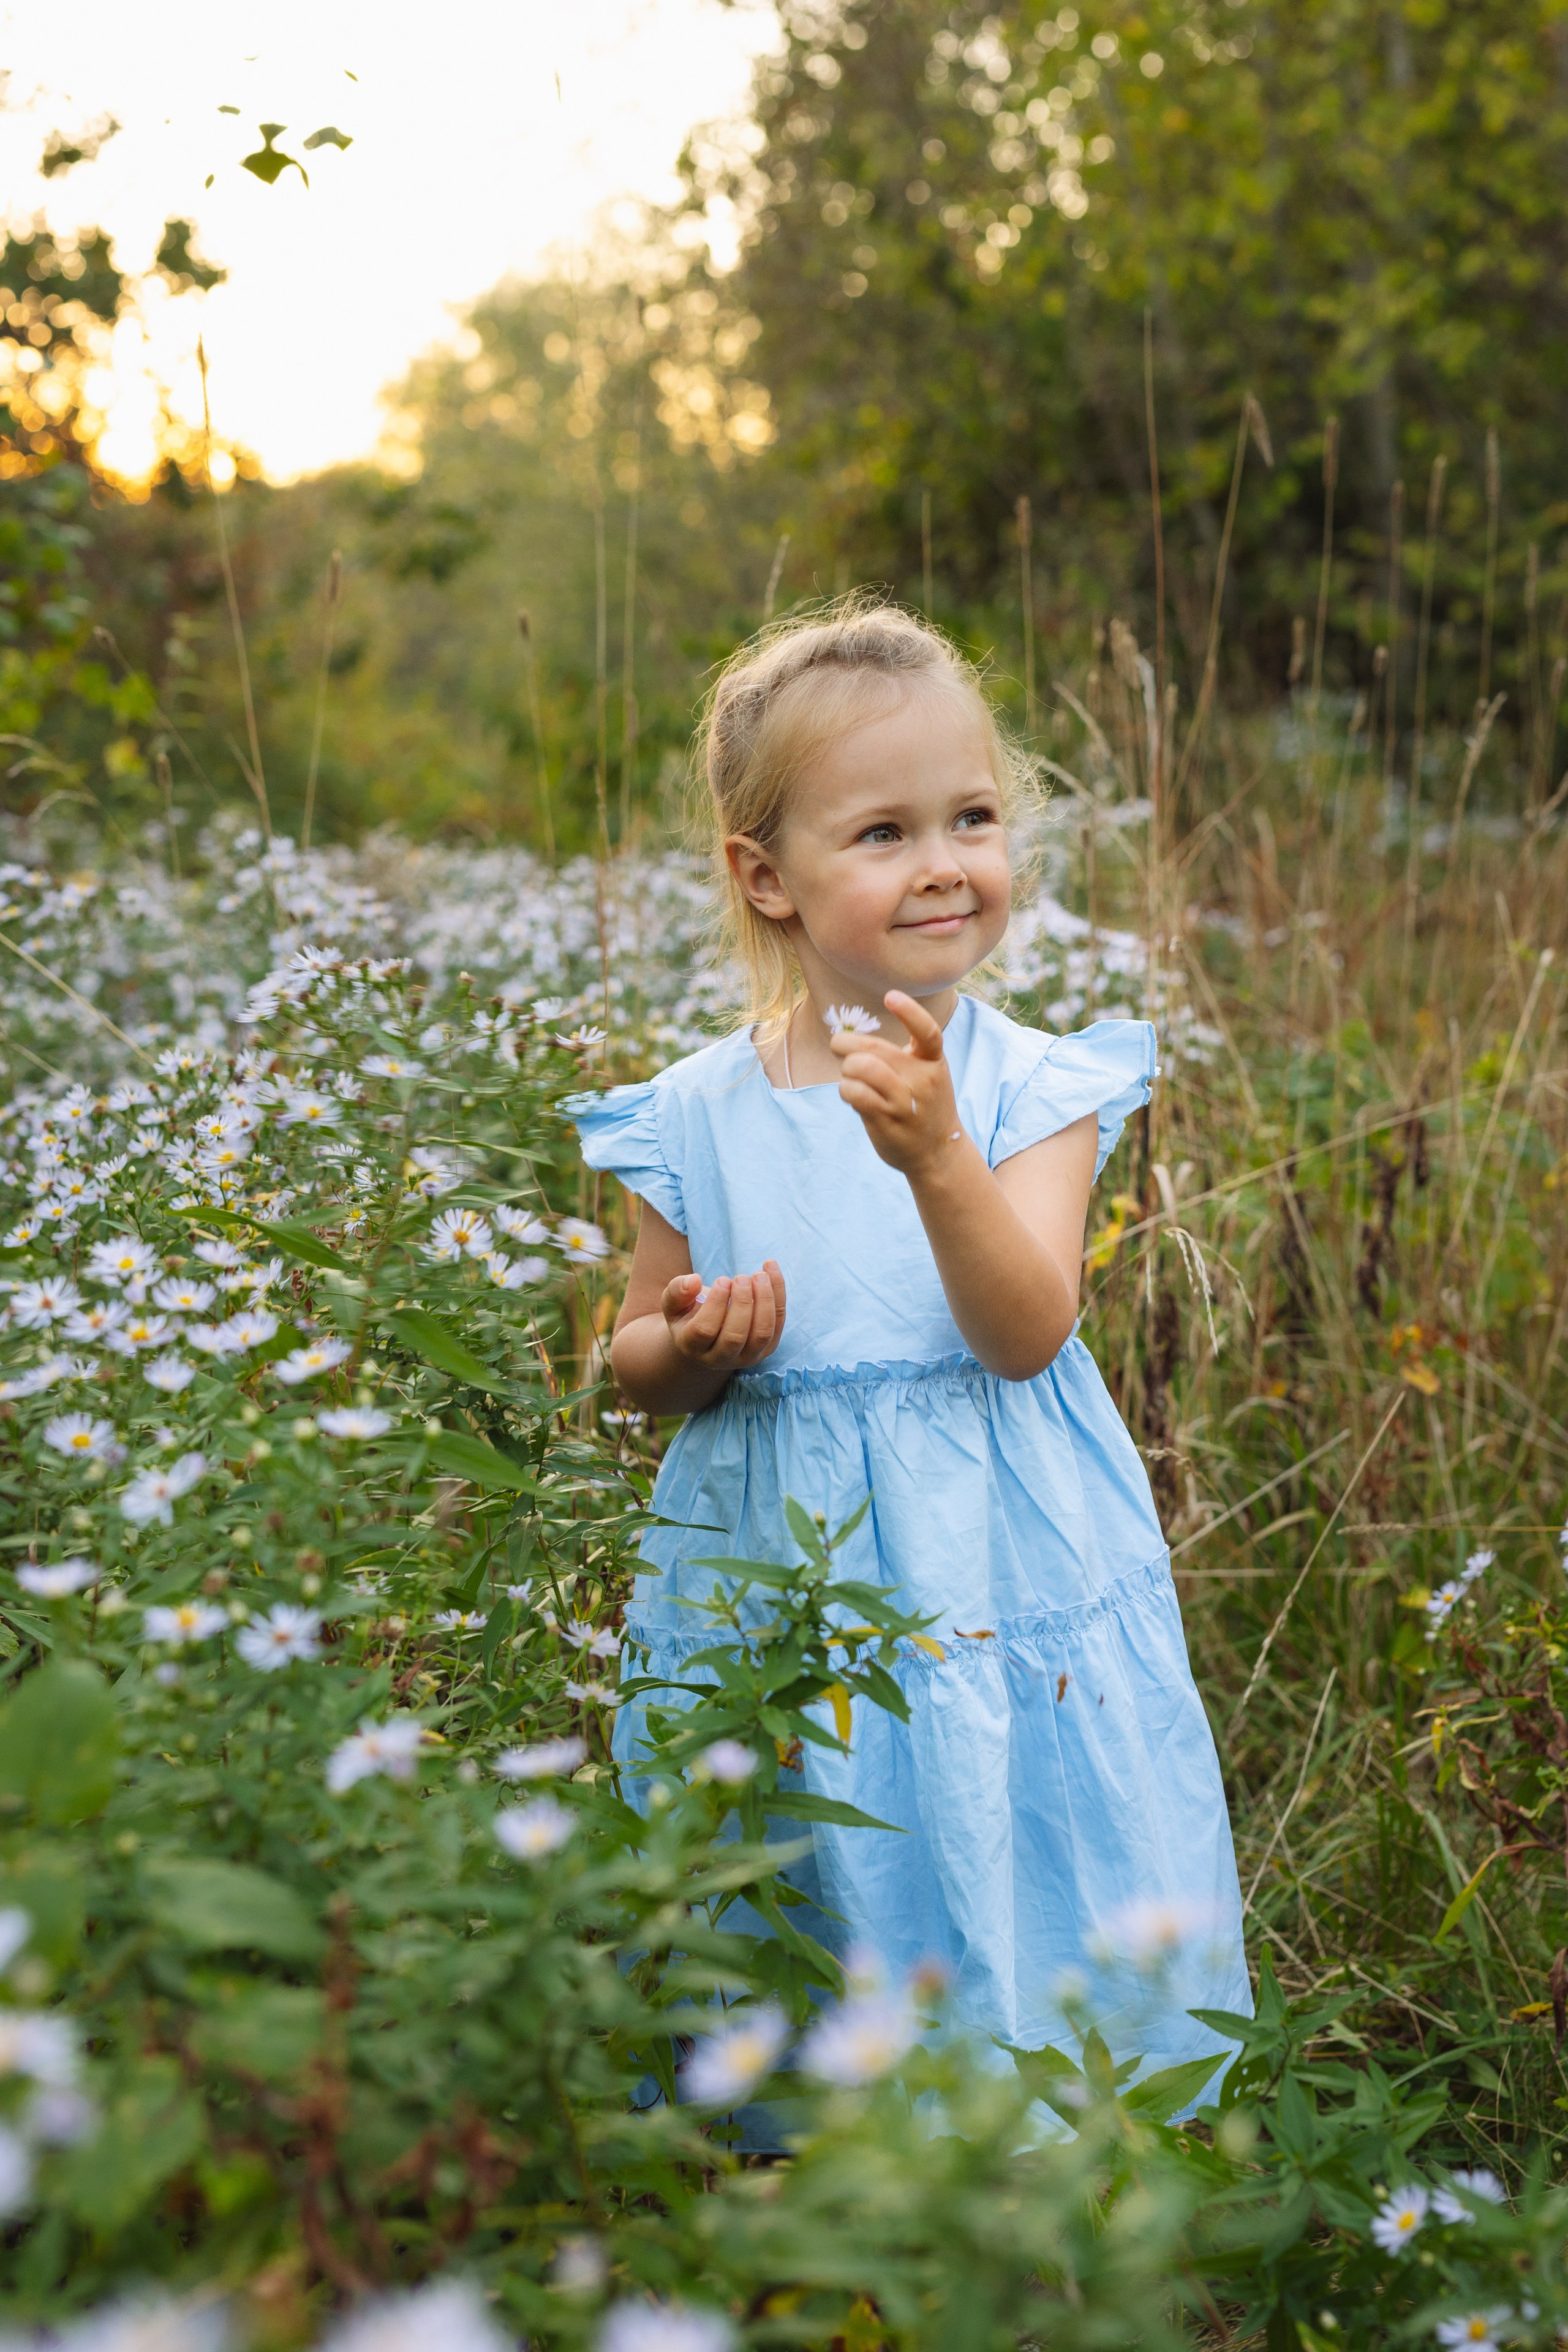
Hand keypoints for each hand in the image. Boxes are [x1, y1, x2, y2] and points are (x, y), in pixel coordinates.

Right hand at [661, 1260, 786, 1370]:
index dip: (715, 1304)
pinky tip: (771, 1269)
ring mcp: (746, 1357)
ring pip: (762, 1334)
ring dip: (765, 1300)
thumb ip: (677, 1291)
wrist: (709, 1334)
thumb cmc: (689, 1314)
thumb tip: (693, 1280)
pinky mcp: (767, 1348)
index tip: (722, 1279)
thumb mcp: (674, 1303)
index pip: (704, 1330)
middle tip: (741, 1277)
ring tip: (759, 1274)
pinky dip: (778, 1295)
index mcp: (692, 1347)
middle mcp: (719, 1358)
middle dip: (742, 1303)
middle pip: (735, 1337)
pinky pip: (778, 1323)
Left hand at [829, 990, 961, 1175]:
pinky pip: (854, 1093)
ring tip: (849, 1076)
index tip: (890, 996)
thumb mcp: (925, 1076)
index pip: (927, 1032)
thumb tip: (847, 1038)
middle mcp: (922, 1080)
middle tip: (839, 1048)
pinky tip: (852, 1094)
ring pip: (861, 1068)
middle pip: (875, 1049)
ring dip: (846, 1068)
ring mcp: (905, 1102)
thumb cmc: (923, 1105)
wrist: (938, 1152)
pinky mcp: (887, 1121)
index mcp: (933, 1062)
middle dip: (845, 1044)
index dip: (910, 1012)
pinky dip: (846, 1089)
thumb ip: (897, 1057)